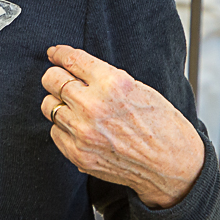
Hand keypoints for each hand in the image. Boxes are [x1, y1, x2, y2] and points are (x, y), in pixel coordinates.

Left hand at [40, 45, 204, 207]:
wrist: (171, 165)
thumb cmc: (161, 124)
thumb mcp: (138, 88)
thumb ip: (104, 77)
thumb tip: (72, 65)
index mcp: (112, 83)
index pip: (71, 60)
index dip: (59, 53)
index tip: (55, 53)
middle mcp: (94, 106)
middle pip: (51, 80)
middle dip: (55, 76)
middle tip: (62, 78)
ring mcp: (83, 132)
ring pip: (48, 106)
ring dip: (59, 102)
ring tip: (74, 106)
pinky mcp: (78, 154)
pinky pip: (55, 131)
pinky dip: (64, 127)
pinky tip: (81, 127)